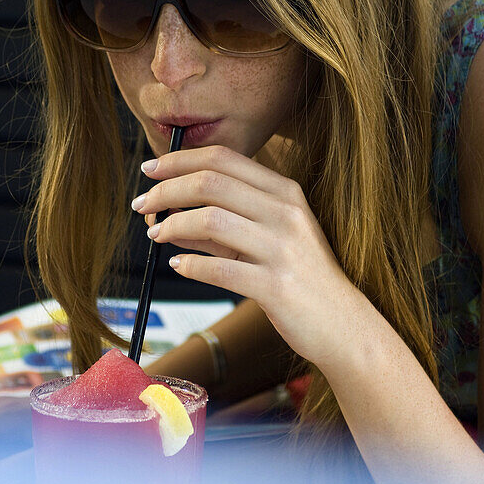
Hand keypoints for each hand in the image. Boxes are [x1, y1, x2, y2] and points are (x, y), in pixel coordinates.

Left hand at [133, 145, 365, 366]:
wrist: (343, 325)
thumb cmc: (301, 279)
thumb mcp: (270, 238)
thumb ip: (225, 224)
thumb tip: (170, 215)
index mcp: (284, 192)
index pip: (223, 158)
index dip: (179, 159)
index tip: (151, 169)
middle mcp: (285, 213)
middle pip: (210, 182)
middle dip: (166, 189)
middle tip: (141, 203)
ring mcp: (282, 248)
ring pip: (210, 220)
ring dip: (172, 225)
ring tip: (154, 234)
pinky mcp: (275, 286)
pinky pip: (218, 269)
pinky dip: (190, 266)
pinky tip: (178, 266)